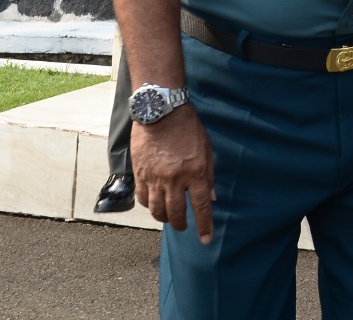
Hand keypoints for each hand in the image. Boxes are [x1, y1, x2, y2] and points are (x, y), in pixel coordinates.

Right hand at [132, 106, 214, 242]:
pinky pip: (143, 198)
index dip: (204, 225)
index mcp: (195, 172)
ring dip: (164, 218)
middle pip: (176, 212)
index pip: (201, 206)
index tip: (206, 240)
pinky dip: (149, 205)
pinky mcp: (140, 174)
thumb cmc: (188, 129)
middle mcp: (175, 178)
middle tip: (183, 227)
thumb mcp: (207, 149)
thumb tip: (212, 197)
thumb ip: (209, 175)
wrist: (161, 112)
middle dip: (181, 225)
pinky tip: (154, 205)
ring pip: (157, 210)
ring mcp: (155, 177)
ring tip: (169, 219)